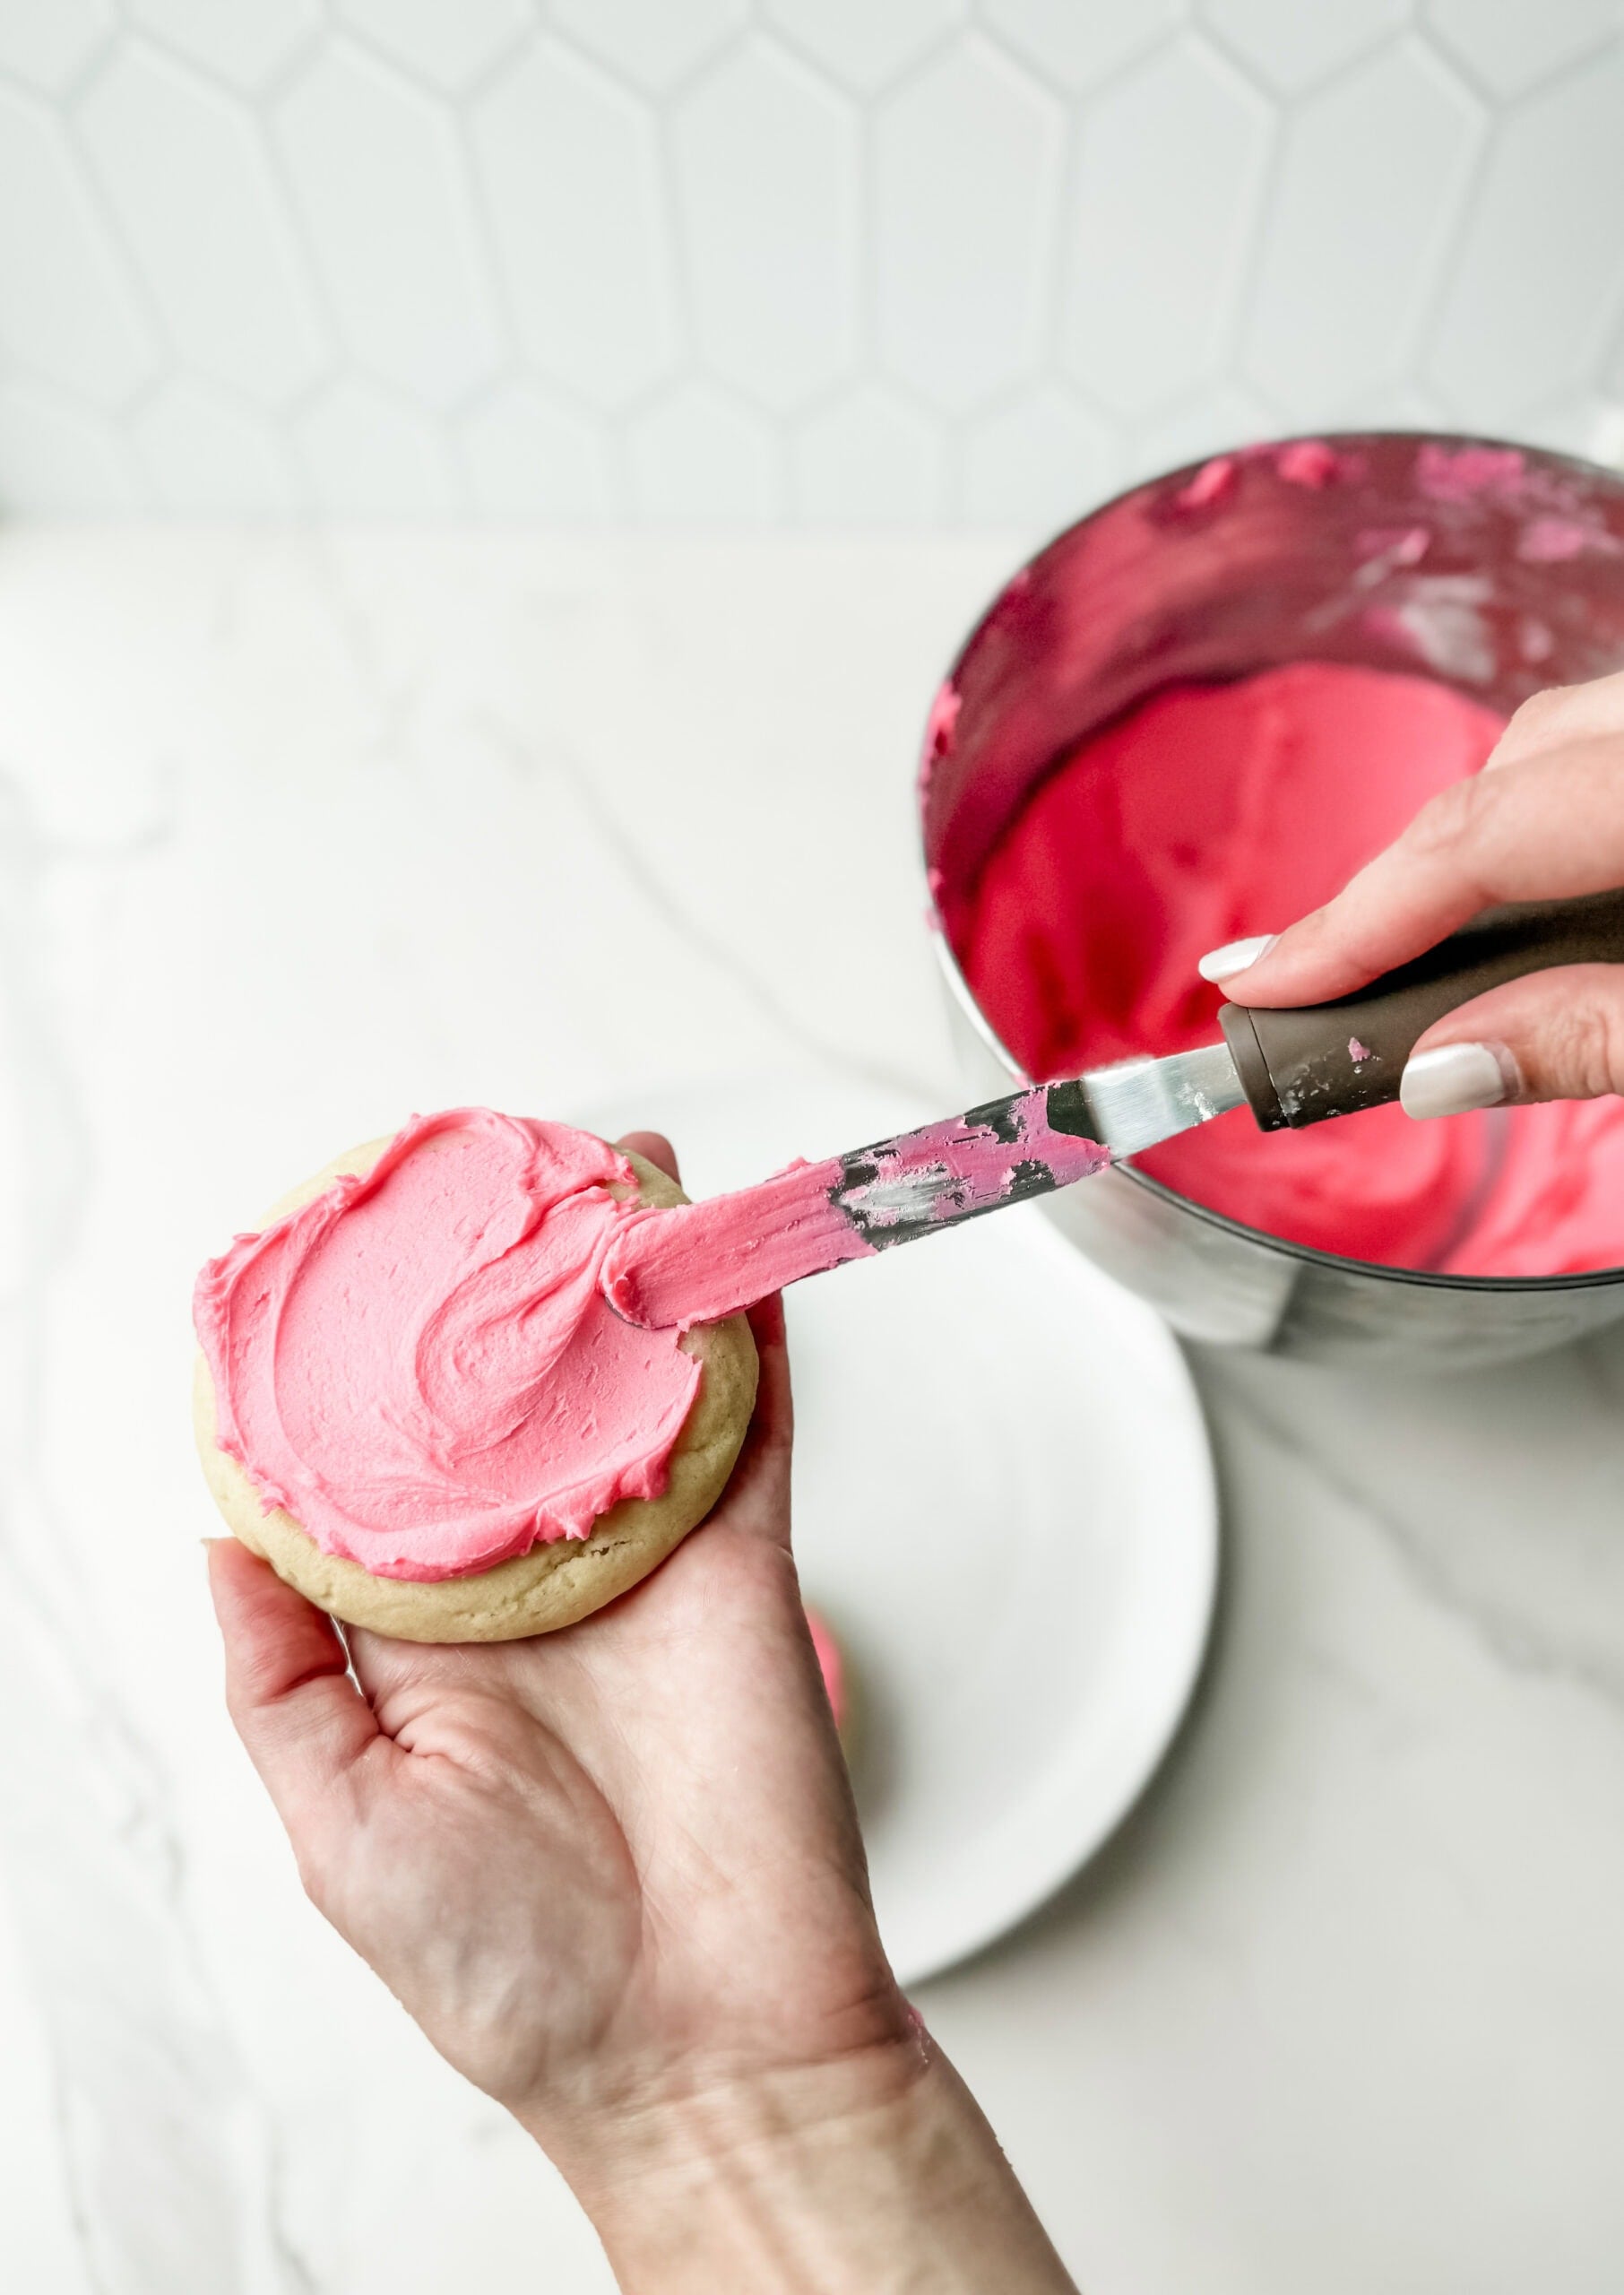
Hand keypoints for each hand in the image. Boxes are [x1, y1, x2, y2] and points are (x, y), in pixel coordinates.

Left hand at [208, 1131, 1074, 2292]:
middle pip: (517, 1396)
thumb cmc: (509, 1969)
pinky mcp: (745, 1566)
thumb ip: (276, 1672)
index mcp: (429, 1629)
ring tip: (608, 1173)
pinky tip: (715, 1252)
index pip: (384, 1461)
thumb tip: (214, 1532)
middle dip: (506, 1288)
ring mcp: (646, 1559)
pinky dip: (742, 1337)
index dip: (361, 1364)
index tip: (341, 1262)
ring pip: (634, 1384)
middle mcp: (535, 1575)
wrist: (697, 2046)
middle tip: (490, 1180)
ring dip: (628, 1280)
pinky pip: (748, 1429)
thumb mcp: (336, 1823)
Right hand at [1199, 669, 1623, 1118]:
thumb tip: (1438, 1068)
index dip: (1348, 923)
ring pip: (1559, 736)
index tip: (1257, 987)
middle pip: (1497, 774)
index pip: (1470, 841)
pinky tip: (1547, 874)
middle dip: (1397, 880)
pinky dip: (1553, 802)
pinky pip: (1609, 738)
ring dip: (1481, 831)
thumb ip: (1589, 1038)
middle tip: (1315, 978)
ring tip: (1426, 935)